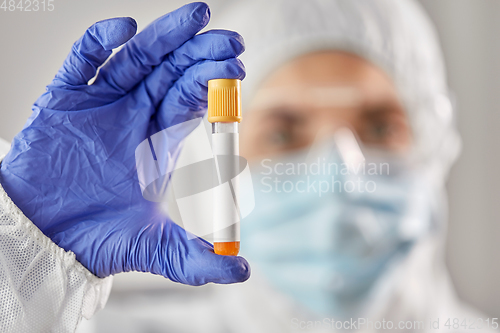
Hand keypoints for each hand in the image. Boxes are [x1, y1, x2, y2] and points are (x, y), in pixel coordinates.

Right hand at [0, 2, 249, 284]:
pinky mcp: (62, 101)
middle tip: (229, 39)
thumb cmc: (96, 238)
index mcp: (158, 142)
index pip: (191, 100)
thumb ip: (195, 259)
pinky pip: (81, 64)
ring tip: (197, 17)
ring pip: (135, 59)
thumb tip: (242, 273)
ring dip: (164, 37)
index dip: (212, 82)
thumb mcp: (153, 248)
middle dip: (200, 54)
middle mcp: (133, 116)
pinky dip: (98, 44)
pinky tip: (124, 29)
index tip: (237, 66)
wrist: (43, 239)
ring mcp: (99, 105)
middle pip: (171, 73)